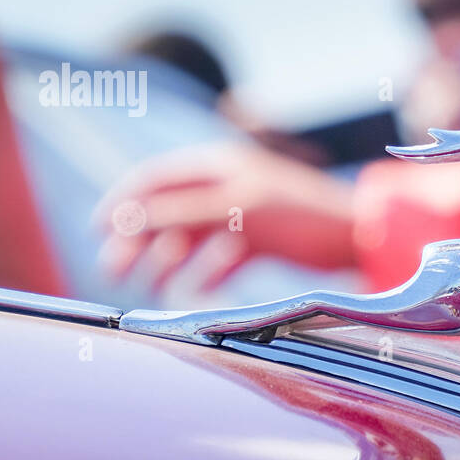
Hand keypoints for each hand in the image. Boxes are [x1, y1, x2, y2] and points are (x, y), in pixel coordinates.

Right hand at [93, 141, 356, 293]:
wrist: (363, 238)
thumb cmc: (305, 215)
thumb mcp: (239, 209)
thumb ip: (183, 212)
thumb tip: (126, 215)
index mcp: (220, 166)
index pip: (155, 179)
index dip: (122, 203)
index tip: (96, 231)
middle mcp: (227, 186)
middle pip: (167, 213)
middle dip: (138, 241)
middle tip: (113, 274)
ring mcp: (242, 215)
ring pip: (190, 239)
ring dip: (167, 262)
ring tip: (152, 290)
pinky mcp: (259, 242)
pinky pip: (218, 258)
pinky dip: (205, 274)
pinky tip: (196, 293)